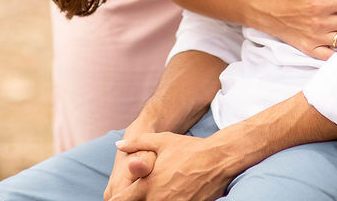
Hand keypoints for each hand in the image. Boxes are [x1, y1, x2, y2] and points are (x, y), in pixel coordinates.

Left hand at [109, 133, 233, 200]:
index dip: (118, 198)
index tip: (119, 195)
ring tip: (158, 192)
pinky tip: (171, 195)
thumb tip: (119, 145)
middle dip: (135, 200)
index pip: (122, 200)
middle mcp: (158, 200)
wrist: (218, 159)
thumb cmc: (188, 149)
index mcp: (147, 185)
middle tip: (139, 193)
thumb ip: (136, 143)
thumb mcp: (161, 140)